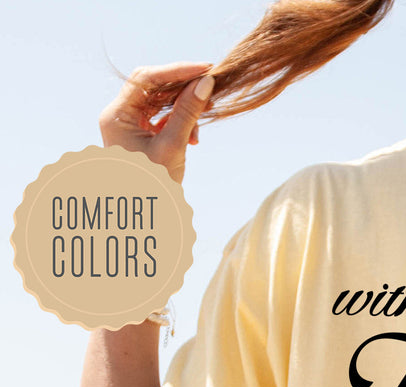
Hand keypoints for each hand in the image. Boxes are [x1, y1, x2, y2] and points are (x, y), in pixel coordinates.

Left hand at [99, 61, 214, 183]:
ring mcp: (130, 125)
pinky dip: (181, 121)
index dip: (177, 71)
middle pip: (153, 86)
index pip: (146, 78)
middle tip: (209, 87)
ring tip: (202, 123)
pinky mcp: (142, 135)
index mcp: (117, 115)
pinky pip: (163, 117)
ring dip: (184, 108)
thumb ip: (187, 114)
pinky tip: (193, 137)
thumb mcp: (173, 147)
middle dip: (182, 87)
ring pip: (160, 102)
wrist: (146, 218)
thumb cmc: (154, 188)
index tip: (205, 70)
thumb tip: (205, 84)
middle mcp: (119, 115)